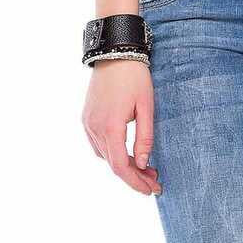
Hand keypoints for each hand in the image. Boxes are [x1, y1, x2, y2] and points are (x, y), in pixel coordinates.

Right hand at [82, 60, 160, 195]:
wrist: (114, 52)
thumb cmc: (134, 77)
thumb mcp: (147, 108)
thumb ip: (145, 138)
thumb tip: (144, 164)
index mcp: (110, 127)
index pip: (121, 166)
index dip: (136, 182)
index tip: (151, 190)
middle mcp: (94, 128)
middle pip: (114, 165)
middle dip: (135, 177)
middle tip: (155, 181)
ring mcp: (88, 123)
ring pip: (105, 157)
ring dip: (125, 166)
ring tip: (146, 168)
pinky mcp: (87, 118)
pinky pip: (98, 146)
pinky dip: (113, 155)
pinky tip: (128, 154)